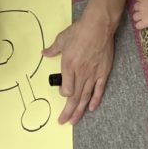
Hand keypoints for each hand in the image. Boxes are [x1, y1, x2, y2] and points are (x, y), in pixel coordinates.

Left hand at [44, 9, 113, 124]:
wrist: (99, 26)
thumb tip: (44, 53)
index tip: (63, 92)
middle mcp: (80, 73)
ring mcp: (93, 74)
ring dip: (79, 110)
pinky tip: (91, 108)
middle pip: (74, 97)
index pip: (66, 88)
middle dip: (68, 112)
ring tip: (75, 121)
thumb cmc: (79, 31)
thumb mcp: (62, 39)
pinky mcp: (103, 72)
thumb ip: (53, 49)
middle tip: (63, 122)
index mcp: (69, 66)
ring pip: (85, 97)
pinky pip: (98, 89)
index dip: (64, 93)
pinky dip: (95, 100)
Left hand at [132, 0, 147, 29]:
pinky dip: (139, 26)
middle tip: (145, 11)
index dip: (140, 0)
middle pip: (135, 7)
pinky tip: (143, 26)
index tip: (145, 2)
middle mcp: (141, 5)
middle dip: (139, 9)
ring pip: (134, 17)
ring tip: (143, 19)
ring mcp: (142, 14)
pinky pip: (137, 25)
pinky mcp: (144, 22)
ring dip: (138, 18)